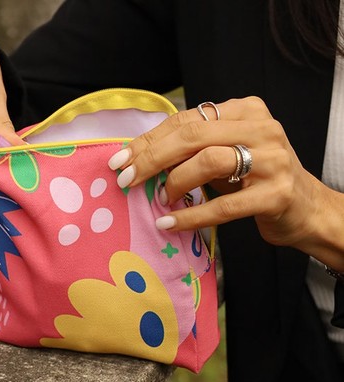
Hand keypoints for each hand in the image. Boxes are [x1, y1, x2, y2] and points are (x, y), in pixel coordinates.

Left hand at [107, 96, 343, 268]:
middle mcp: (261, 128)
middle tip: (126, 179)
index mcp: (245, 110)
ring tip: (159, 199)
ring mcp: (272, 160)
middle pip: (192, 135)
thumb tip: (139, 158)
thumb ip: (192, 149)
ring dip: (174, 183)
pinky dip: (190, 216)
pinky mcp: (276, 194)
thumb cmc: (256, 179)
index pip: (186, 120)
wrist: (305, 208)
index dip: (149, 140)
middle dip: (151, 158)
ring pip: (208, 161)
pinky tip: (169, 224)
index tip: (121, 159)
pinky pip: (223, 206)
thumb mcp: (226, 154)